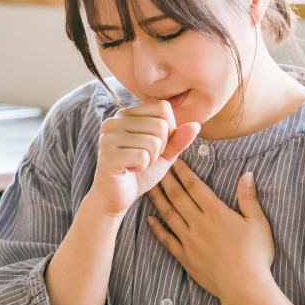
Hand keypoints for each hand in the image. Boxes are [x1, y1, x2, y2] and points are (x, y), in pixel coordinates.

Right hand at [89, 100, 199, 217]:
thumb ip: (178, 139)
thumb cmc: (139, 172)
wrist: (116, 197)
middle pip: (160, 125)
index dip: (168, 131)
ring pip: (153, 142)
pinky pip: (142, 156)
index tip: (152, 146)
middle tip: (143, 159)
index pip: (162, 107)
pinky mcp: (108, 154)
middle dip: (160, 148)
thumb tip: (196, 125)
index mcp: (126, 114)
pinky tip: (129, 170)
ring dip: (150, 160)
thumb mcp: (164, 154)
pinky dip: (141, 167)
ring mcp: (108, 137)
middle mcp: (114, 120)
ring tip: (135, 164)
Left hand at [145, 160, 274, 303]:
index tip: (175, 161)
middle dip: (166, 180)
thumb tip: (247, 174)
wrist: (245, 288)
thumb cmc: (256, 256)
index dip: (184, 172)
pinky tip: (148, 219)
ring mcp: (189, 240)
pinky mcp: (185, 257)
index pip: (195, 186)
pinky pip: (166, 240)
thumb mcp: (258, 223)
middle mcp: (199, 223)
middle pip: (178, 197)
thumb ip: (248, 198)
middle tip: (156, 167)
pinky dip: (156, 229)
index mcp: (217, 213)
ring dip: (157, 199)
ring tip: (148, 187)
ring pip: (168, 215)